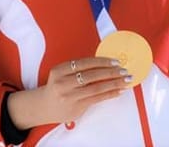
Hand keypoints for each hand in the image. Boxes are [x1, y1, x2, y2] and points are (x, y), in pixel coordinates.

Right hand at [6, 57, 129, 128]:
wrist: (43, 107)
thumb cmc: (58, 87)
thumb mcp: (62, 73)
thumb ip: (79, 69)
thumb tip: (106, 64)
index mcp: (60, 69)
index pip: (85, 63)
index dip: (102, 61)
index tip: (115, 62)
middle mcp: (63, 82)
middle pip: (92, 75)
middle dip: (111, 72)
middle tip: (124, 71)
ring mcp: (69, 96)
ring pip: (96, 88)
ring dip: (114, 83)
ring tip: (125, 81)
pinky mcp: (75, 107)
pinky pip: (96, 99)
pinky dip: (109, 94)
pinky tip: (118, 91)